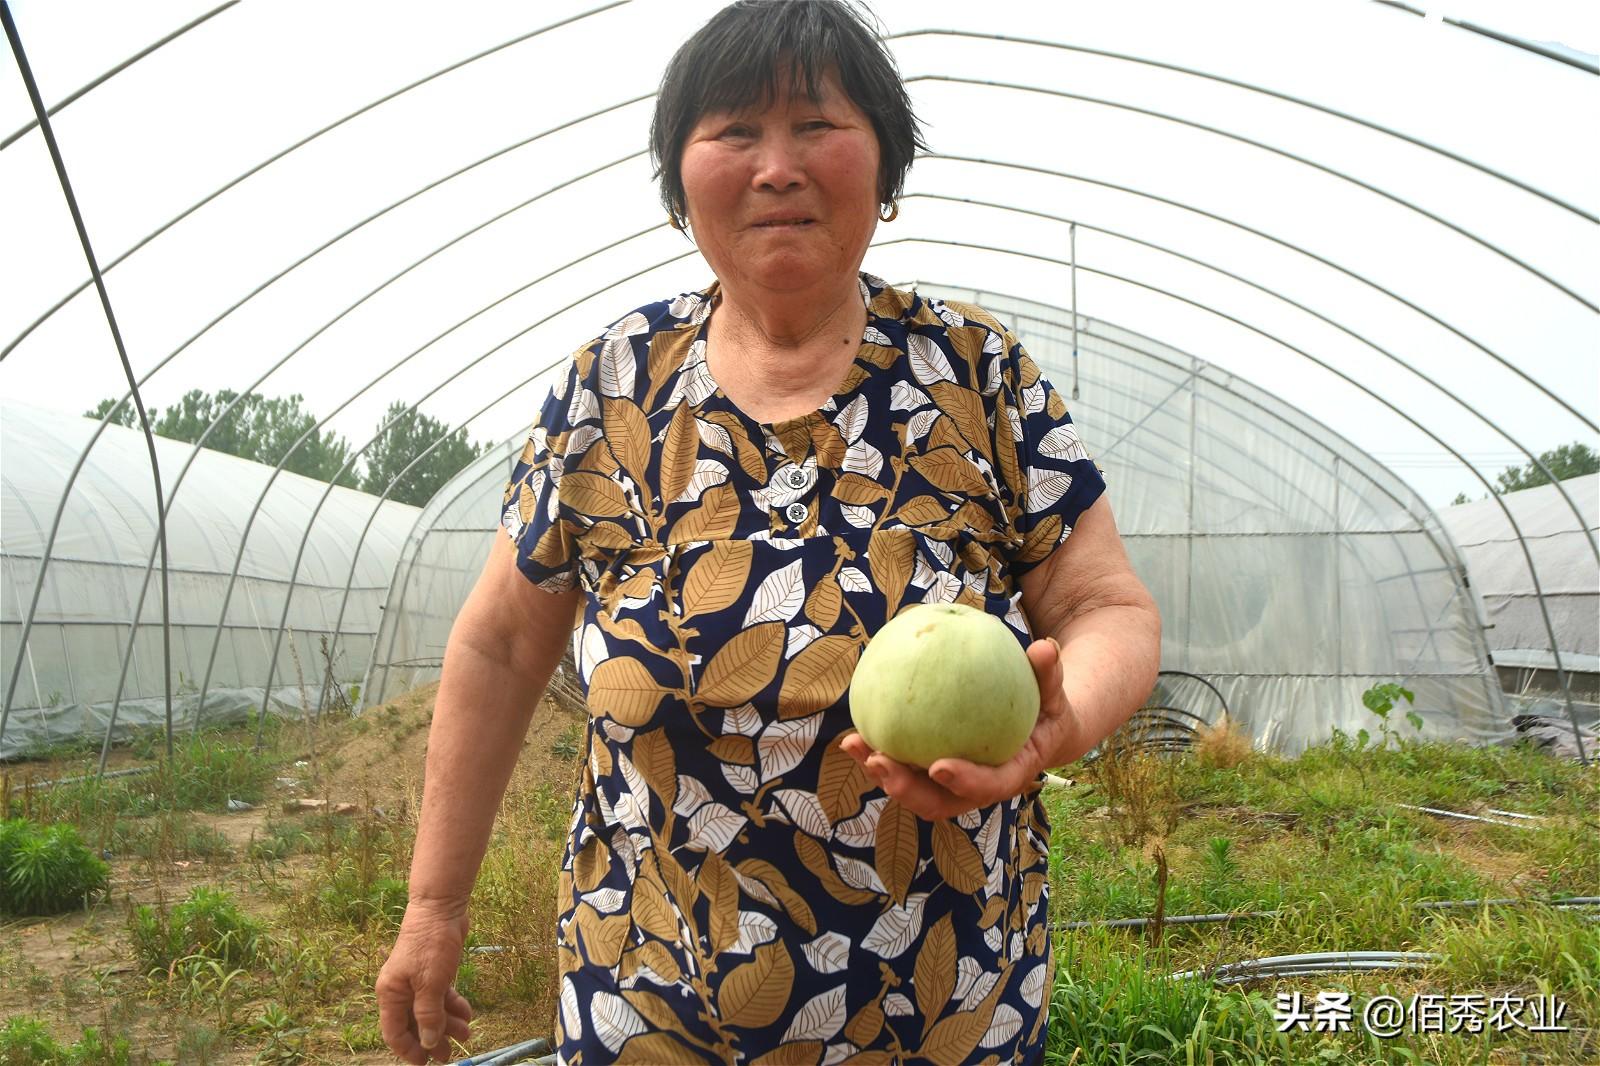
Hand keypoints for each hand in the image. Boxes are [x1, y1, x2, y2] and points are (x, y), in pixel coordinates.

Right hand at [376, 901, 473, 1063]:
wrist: (442, 908)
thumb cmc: (430, 943)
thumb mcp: (430, 983)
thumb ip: (428, 1015)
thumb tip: (428, 1042)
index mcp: (391, 994)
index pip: (394, 1032)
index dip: (409, 1050)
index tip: (425, 1063)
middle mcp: (401, 989)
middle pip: (414, 1024)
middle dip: (432, 1040)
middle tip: (449, 1055)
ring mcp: (417, 981)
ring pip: (430, 1011)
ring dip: (447, 1024)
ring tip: (467, 1034)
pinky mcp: (434, 972)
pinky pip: (441, 996)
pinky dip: (453, 1006)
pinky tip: (467, 1014)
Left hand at [841, 637, 1073, 820]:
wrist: (1039, 732)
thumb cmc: (1047, 711)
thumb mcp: (1054, 694)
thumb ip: (1048, 675)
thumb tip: (1044, 647)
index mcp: (1011, 774)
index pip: (989, 787)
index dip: (964, 782)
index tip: (939, 767)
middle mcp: (977, 788)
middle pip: (939, 803)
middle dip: (905, 788)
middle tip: (879, 761)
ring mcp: (952, 785)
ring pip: (913, 790)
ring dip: (882, 774)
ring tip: (854, 745)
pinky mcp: (932, 774)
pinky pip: (904, 768)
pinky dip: (878, 756)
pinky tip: (853, 734)